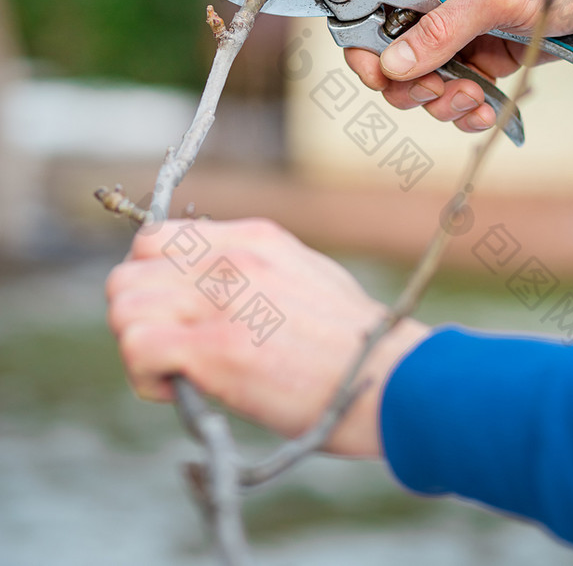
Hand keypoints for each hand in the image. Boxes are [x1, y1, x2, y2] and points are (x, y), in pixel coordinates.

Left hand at [106, 219, 427, 456]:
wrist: (393, 379)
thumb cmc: (354, 343)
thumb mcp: (306, 275)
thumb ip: (256, 270)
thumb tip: (213, 285)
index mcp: (254, 237)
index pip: (155, 238)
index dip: (149, 279)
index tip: (170, 314)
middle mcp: (233, 257)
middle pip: (129, 272)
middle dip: (136, 317)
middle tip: (169, 350)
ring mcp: (225, 298)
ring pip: (124, 306)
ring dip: (137, 346)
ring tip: (175, 373)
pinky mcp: (219, 347)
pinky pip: (138, 347)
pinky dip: (144, 376)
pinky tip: (177, 389)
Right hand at [345, 0, 572, 133]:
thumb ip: (443, 29)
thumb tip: (394, 64)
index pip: (369, 7)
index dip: (364, 43)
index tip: (380, 74)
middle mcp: (435, 2)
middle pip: (389, 56)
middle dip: (410, 83)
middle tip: (438, 89)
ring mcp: (458, 34)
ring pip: (421, 84)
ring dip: (442, 101)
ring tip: (475, 98)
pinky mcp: (480, 60)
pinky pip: (454, 96)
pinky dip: (466, 109)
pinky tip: (485, 109)